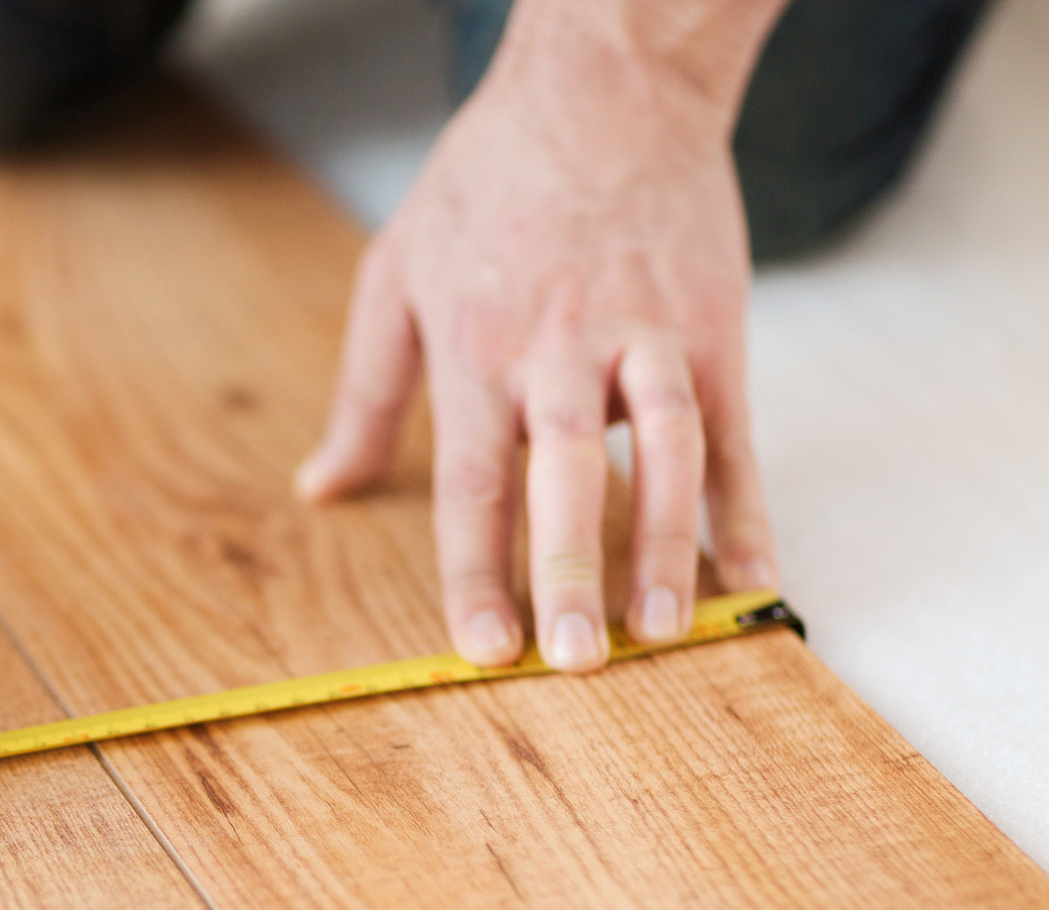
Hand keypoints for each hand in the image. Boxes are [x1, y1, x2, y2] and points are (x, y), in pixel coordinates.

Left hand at [296, 25, 777, 670]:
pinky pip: (734, 430)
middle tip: (575, 659)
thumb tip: (319, 488)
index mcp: (476, 350)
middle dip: (569, 571)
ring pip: (663, 453)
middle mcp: (560, 351)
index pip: (473, 483)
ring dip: (669, 547)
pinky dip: (747, 505)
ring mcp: (646, 339)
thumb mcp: (396, 275)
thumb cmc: (486, 184)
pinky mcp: (714, 327)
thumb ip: (364, 393)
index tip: (483, 649)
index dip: (476, 571)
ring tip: (671, 630)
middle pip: (564, 475)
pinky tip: (756, 573)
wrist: (604, 86)